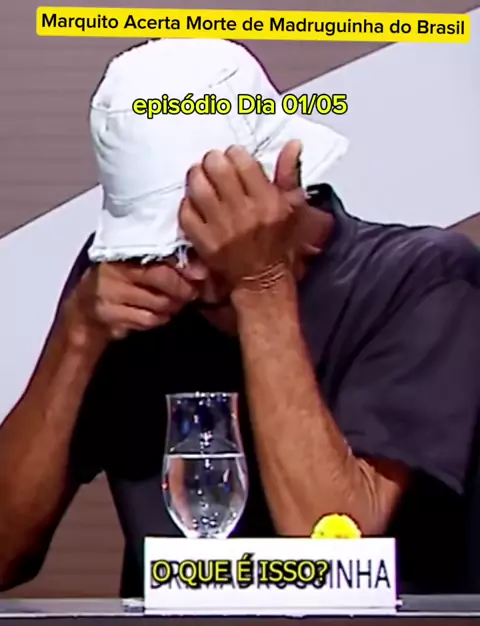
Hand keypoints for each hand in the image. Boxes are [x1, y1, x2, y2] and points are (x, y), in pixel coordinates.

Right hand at [63, 261, 198, 342]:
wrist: (84, 310)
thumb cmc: (119, 284)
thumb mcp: (139, 267)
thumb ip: (166, 263)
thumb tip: (201, 270)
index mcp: (124, 250)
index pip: (162, 254)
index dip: (186, 266)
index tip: (200, 275)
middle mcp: (116, 267)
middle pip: (164, 279)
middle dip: (183, 290)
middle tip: (190, 294)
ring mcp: (110, 291)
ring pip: (160, 302)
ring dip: (171, 307)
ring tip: (168, 304)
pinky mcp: (110, 313)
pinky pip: (149, 319)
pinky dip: (157, 319)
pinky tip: (152, 314)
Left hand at [179, 141, 303, 291]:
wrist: (263, 279)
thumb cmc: (279, 242)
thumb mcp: (291, 208)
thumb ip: (289, 175)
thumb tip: (292, 144)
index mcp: (268, 202)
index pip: (243, 162)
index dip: (234, 154)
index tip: (233, 157)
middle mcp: (244, 213)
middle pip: (217, 169)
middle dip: (213, 160)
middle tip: (213, 163)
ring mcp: (222, 229)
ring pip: (199, 188)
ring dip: (196, 175)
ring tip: (200, 175)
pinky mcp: (204, 242)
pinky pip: (186, 213)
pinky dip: (187, 202)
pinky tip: (194, 200)